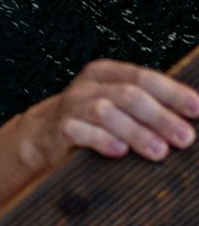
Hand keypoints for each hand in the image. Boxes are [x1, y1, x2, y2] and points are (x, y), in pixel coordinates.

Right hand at [24, 59, 198, 167]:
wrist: (42, 135)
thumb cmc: (90, 120)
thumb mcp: (116, 105)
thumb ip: (146, 106)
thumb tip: (189, 118)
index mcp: (107, 73)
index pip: (144, 77)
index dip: (171, 92)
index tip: (196, 108)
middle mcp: (90, 85)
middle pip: (129, 94)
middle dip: (160, 116)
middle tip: (184, 138)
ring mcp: (73, 105)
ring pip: (106, 111)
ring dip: (136, 131)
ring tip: (159, 151)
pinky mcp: (60, 129)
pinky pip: (80, 131)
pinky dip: (101, 140)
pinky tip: (119, 152)